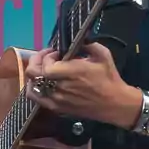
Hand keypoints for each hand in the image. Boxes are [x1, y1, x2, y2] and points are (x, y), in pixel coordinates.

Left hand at [26, 42, 141, 127]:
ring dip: (35, 74)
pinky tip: (40, 83)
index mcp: (72, 72)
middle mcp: (61, 87)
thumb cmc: (109, 79)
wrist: (116, 104)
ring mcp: (57, 99)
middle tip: (46, 57)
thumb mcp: (103, 55)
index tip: (57, 53)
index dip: (47, 56)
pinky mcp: (57, 108)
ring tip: (43, 69)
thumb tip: (76, 40)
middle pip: (34, 74)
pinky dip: (34, 89)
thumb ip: (87, 44)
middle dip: (37, 61)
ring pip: (32, 86)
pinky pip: (36, 99)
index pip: (46, 65)